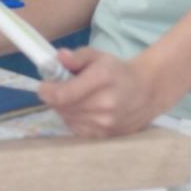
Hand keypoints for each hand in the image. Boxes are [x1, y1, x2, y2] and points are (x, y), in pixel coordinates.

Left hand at [35, 48, 169, 137]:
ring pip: (68, 119)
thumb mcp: (97, 56)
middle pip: (63, 107)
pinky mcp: (106, 135)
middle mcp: (104, 104)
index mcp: (101, 79)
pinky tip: (81, 109)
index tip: (44, 85)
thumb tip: (58, 57)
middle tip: (59, 88)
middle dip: (55, 98)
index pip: (63, 94)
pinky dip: (73, 119)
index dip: (47, 91)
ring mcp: (106, 123)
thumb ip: (76, 56)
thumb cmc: (117, 71)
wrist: (147, 92)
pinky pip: (77, 129)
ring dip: (64, 109)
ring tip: (73, 98)